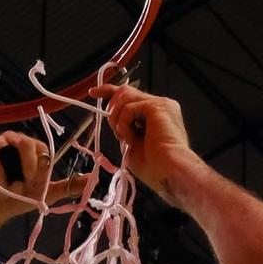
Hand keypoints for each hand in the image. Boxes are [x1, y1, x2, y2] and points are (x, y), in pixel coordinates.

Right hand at [0, 131, 76, 234]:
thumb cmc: (17, 198)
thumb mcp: (45, 194)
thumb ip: (67, 186)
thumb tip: (92, 180)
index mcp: (32, 148)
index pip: (42, 148)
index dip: (39, 167)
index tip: (35, 183)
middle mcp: (14, 141)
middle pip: (26, 143)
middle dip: (27, 168)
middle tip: (23, 183)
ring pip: (7, 146)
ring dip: (10, 173)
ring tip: (8, 185)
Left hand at [90, 81, 195, 197]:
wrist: (168, 171)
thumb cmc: (154, 166)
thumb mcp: (132, 143)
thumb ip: (125, 127)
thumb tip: (113, 119)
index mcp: (157, 115)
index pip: (131, 94)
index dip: (110, 91)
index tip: (94, 93)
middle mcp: (161, 105)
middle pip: (125, 91)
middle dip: (112, 110)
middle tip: (118, 132)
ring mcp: (161, 104)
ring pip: (124, 96)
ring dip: (117, 119)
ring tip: (126, 138)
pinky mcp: (157, 106)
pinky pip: (128, 108)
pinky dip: (124, 125)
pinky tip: (132, 139)